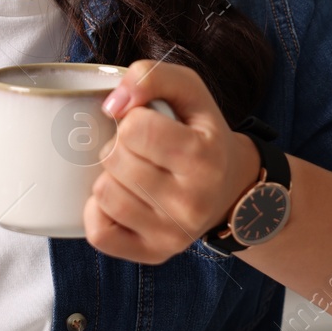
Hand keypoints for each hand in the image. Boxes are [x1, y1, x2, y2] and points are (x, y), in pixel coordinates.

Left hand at [83, 60, 260, 264]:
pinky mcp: (153, 254)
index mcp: (204, 158)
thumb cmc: (202, 134)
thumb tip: (112, 103)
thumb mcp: (190, 91)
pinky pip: (99, 233)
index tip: (149, 123)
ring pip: (104, 193)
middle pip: (115, 159)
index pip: (135, 129)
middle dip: (121, 146)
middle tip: (144, 150)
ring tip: (137, 173)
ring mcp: (173, 234)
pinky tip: (124, 198)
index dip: (133, 119)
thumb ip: (152, 76)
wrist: (232, 190)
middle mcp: (192, 203)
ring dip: (112, 176)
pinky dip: (100, 212)